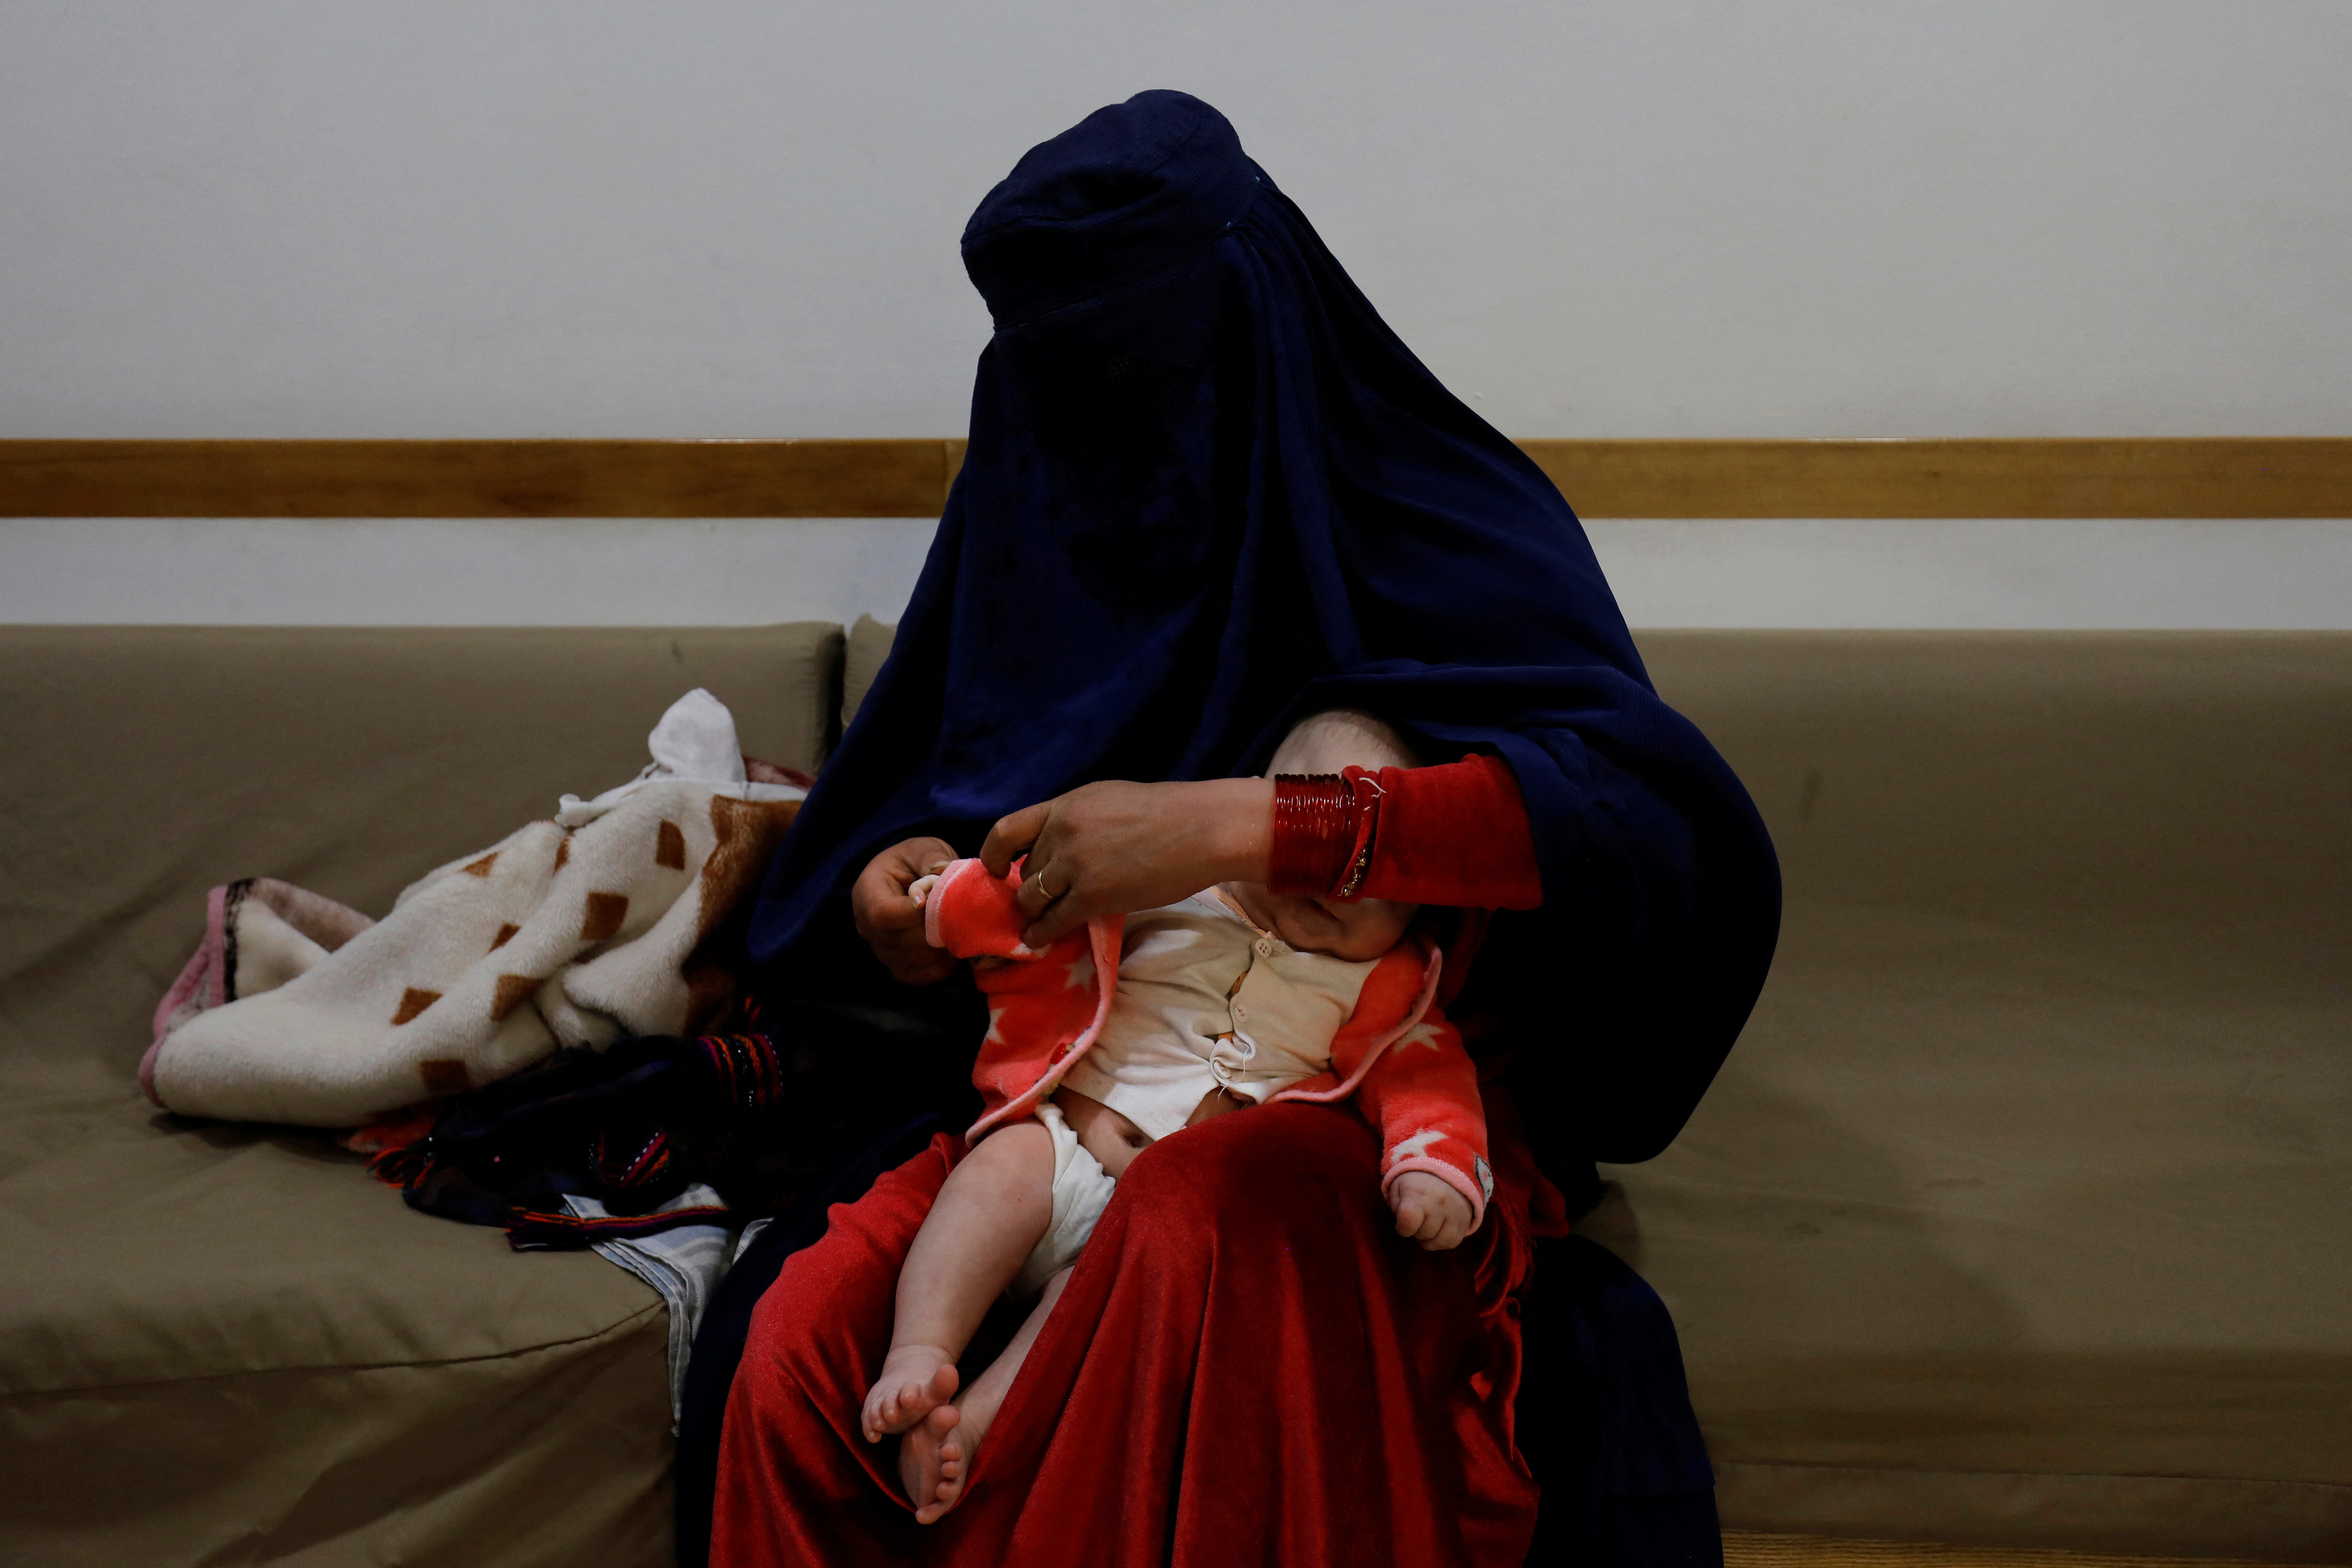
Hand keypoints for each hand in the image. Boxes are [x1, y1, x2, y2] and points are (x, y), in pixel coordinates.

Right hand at [851, 836, 958, 985]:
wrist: (910, 876)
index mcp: (866, 892)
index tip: (939, 898)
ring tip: (958, 926)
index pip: (883, 914)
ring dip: (940, 947)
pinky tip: (953, 946)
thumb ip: (931, 859)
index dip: (914, 912)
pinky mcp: (896, 965)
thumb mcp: (924, 848)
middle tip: (958, 913)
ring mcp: (880, 949)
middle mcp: (866, 925)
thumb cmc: (915, 860)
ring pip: (911, 960)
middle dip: (934, 929)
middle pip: (899, 940)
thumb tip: (940, 879)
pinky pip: (917, 976)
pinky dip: (939, 966)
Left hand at [979, 777, 1273, 947]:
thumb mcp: (1108, 801)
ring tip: (1039, 924)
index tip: (995, 870)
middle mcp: (1062, 831)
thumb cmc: (1167, 814)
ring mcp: (1076, 864)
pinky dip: (1041, 934)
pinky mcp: (1093, 896)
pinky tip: (1041, 940)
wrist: (1203, 829)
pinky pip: (1052, 922)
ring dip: (1034, 913)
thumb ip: (1077, 821)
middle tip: (1037, 903)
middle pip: (1025, 871)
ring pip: (1032, 898)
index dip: (993, 855)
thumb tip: (1055, 846)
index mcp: (1065, 805)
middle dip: (1029, 889)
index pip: (1007, 830)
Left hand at [1388, 1170, 1474, 1250]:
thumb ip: (1397, 1208)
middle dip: (1417, 1231)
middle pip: (1424, 1234)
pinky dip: (1443, 1241)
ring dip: (1430, 1239)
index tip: (1403, 1223)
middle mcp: (1440, 1204)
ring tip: (1427, 1227)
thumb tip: (1405, 1227)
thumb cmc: (1416, 1183)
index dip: (1402, 1228)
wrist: (1445, 1169)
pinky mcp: (1467, 1220)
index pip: (1409, 1221)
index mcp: (1419, 1195)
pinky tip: (1438, 1231)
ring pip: (1440, 1242)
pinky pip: (1453, 1242)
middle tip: (1418, 1220)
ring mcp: (1456, 1213)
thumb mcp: (1398, 1188)